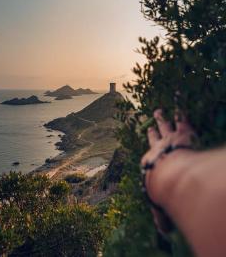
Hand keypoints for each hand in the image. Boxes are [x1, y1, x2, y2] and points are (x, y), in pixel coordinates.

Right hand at [141, 109, 195, 232]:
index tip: (147, 138)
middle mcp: (159, 147)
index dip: (149, 144)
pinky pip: (181, 115)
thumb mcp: (160, 206)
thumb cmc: (162, 190)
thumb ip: (162, 217)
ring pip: (166, 124)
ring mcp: (170, 138)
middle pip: (155, 135)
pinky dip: (180, 105)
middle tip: (153, 119)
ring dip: (163, 117)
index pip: (149, 152)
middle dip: (154, 127)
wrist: (170, 176)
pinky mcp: (182, 131)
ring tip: (160, 109)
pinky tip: (179, 94)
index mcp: (152, 161)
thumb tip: (164, 233)